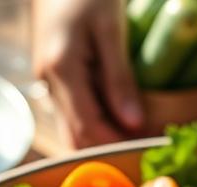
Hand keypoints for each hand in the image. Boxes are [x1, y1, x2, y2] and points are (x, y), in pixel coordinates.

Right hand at [33, 0, 143, 148]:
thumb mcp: (111, 29)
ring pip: (71, 128)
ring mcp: (48, 81)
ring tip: (136, 136)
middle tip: (144, 148)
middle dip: (109, 148)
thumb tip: (133, 124)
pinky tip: (119, 119)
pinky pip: (72, 112)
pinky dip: (95, 124)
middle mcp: (48, 81)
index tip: (148, 148)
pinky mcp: (53, 77)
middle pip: (76, 136)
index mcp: (61, 70)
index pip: (88, 127)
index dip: (118, 144)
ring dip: (101, 139)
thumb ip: (120, 79)